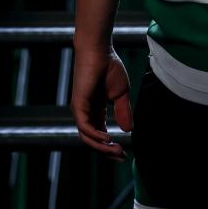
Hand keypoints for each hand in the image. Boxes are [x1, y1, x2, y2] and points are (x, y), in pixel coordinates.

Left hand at [70, 47, 132, 161]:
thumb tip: (129, 130)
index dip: (110, 146)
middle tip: (121, 157)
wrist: (100, 51)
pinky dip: (95, 135)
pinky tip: (107, 139)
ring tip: (116, 151)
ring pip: (88, 137)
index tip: (124, 154)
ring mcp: (81, 110)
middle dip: (107, 151)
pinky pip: (84, 127)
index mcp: (95, 110)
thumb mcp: (121, 93)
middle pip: (93, 140)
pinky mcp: (78, 105)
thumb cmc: (109, 67)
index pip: (100, 134)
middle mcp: (86, 113)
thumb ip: (123, 111)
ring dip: (101, 147)